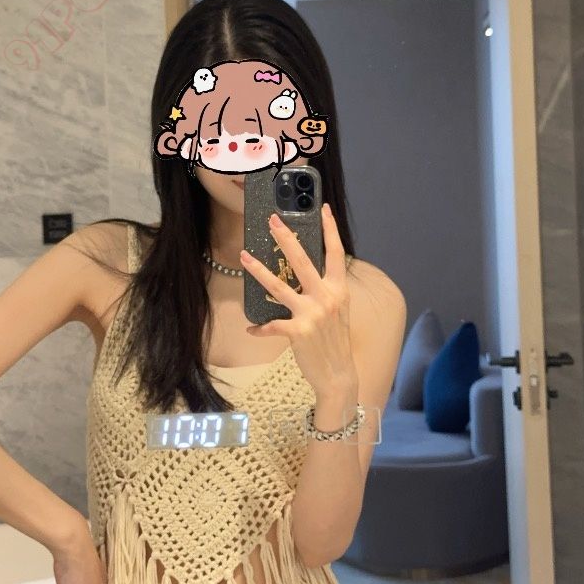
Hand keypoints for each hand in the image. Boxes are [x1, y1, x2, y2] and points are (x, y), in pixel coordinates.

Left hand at [240, 202, 357, 400]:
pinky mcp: (297, 332)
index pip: (335, 253)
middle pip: (302, 260)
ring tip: (244, 257)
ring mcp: (311, 314)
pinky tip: (251, 329)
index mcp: (338, 289)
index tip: (323, 208)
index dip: (330, 229)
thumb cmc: (335, 340)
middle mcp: (326, 297)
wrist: (338, 374)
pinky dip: (259, 328)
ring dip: (259, 270)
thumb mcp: (337, 310)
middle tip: (272, 220)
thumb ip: (325, 290)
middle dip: (285, 238)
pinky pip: (271, 325)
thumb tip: (305, 272)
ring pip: (279, 286)